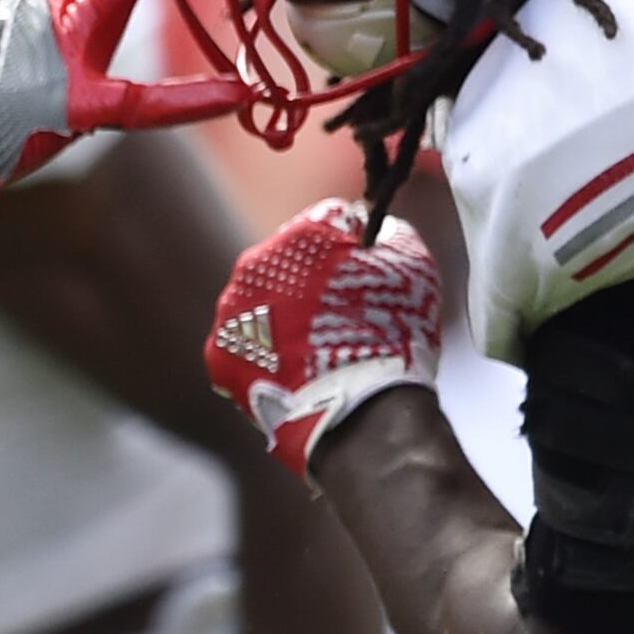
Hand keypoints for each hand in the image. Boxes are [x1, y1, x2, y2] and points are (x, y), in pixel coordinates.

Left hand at [206, 199, 440, 478]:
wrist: (360, 408)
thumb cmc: (392, 332)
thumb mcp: (413, 265)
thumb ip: (388, 232)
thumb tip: (377, 229)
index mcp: (300, 233)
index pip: (325, 226)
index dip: (349, 251)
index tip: (364, 277)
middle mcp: (254, 264)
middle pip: (286, 265)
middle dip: (310, 286)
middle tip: (341, 320)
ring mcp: (231, 311)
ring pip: (260, 306)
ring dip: (283, 322)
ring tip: (317, 353)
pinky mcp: (219, 354)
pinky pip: (244, 347)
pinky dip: (265, 358)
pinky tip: (294, 374)